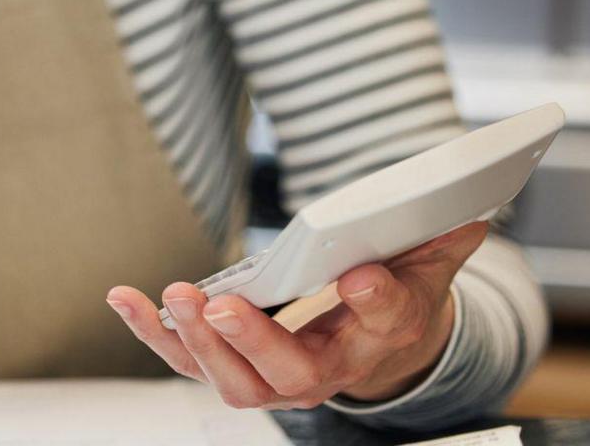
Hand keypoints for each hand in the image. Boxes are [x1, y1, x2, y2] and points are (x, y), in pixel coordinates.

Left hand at [107, 220, 490, 410]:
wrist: (375, 345)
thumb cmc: (398, 296)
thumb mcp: (429, 265)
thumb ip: (443, 239)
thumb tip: (464, 210)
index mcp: (383, 337)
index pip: (383, 321)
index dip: (374, 299)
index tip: (361, 273)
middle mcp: (326, 371)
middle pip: (289, 374)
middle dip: (251, 340)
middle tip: (220, 304)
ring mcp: (274, 377)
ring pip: (232, 379)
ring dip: (193, 342)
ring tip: (173, 298)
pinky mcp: (233, 365)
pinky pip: (190, 360)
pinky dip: (154, 333)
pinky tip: (126, 299)